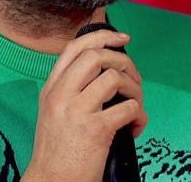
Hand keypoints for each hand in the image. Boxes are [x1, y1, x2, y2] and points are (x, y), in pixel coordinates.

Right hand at [22, 29, 146, 181]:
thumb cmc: (57, 153)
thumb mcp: (53, 113)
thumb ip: (71, 91)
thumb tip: (105, 74)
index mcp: (51, 89)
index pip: (75, 48)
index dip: (102, 36)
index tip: (122, 39)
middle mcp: (61, 95)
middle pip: (97, 56)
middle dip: (124, 61)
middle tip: (134, 78)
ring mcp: (77, 111)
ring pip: (115, 78)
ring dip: (135, 90)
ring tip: (135, 106)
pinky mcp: (95, 129)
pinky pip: (128, 108)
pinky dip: (139, 115)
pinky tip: (135, 127)